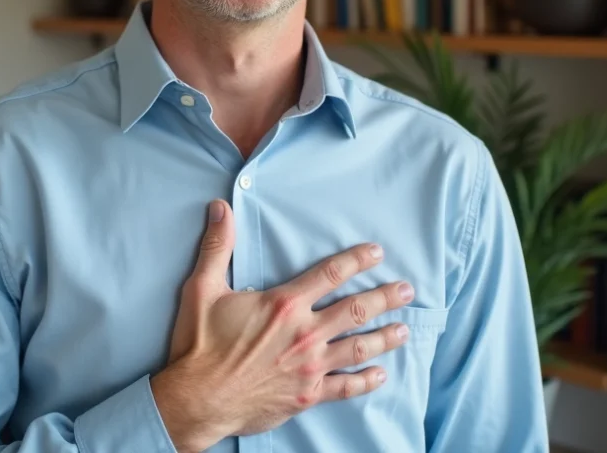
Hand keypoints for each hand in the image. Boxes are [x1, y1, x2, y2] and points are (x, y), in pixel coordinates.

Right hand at [151, 199, 413, 452]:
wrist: (198, 398)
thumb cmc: (200, 345)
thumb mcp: (202, 289)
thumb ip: (217, 247)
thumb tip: (219, 208)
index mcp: (283, 304)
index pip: (330, 274)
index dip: (356, 261)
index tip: (376, 253)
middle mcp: (304, 333)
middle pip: (355, 310)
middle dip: (385, 298)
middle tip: (407, 290)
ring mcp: (310, 367)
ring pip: (358, 348)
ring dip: (384, 337)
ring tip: (404, 329)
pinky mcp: (307, 395)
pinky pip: (345, 388)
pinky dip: (366, 381)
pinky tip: (381, 375)